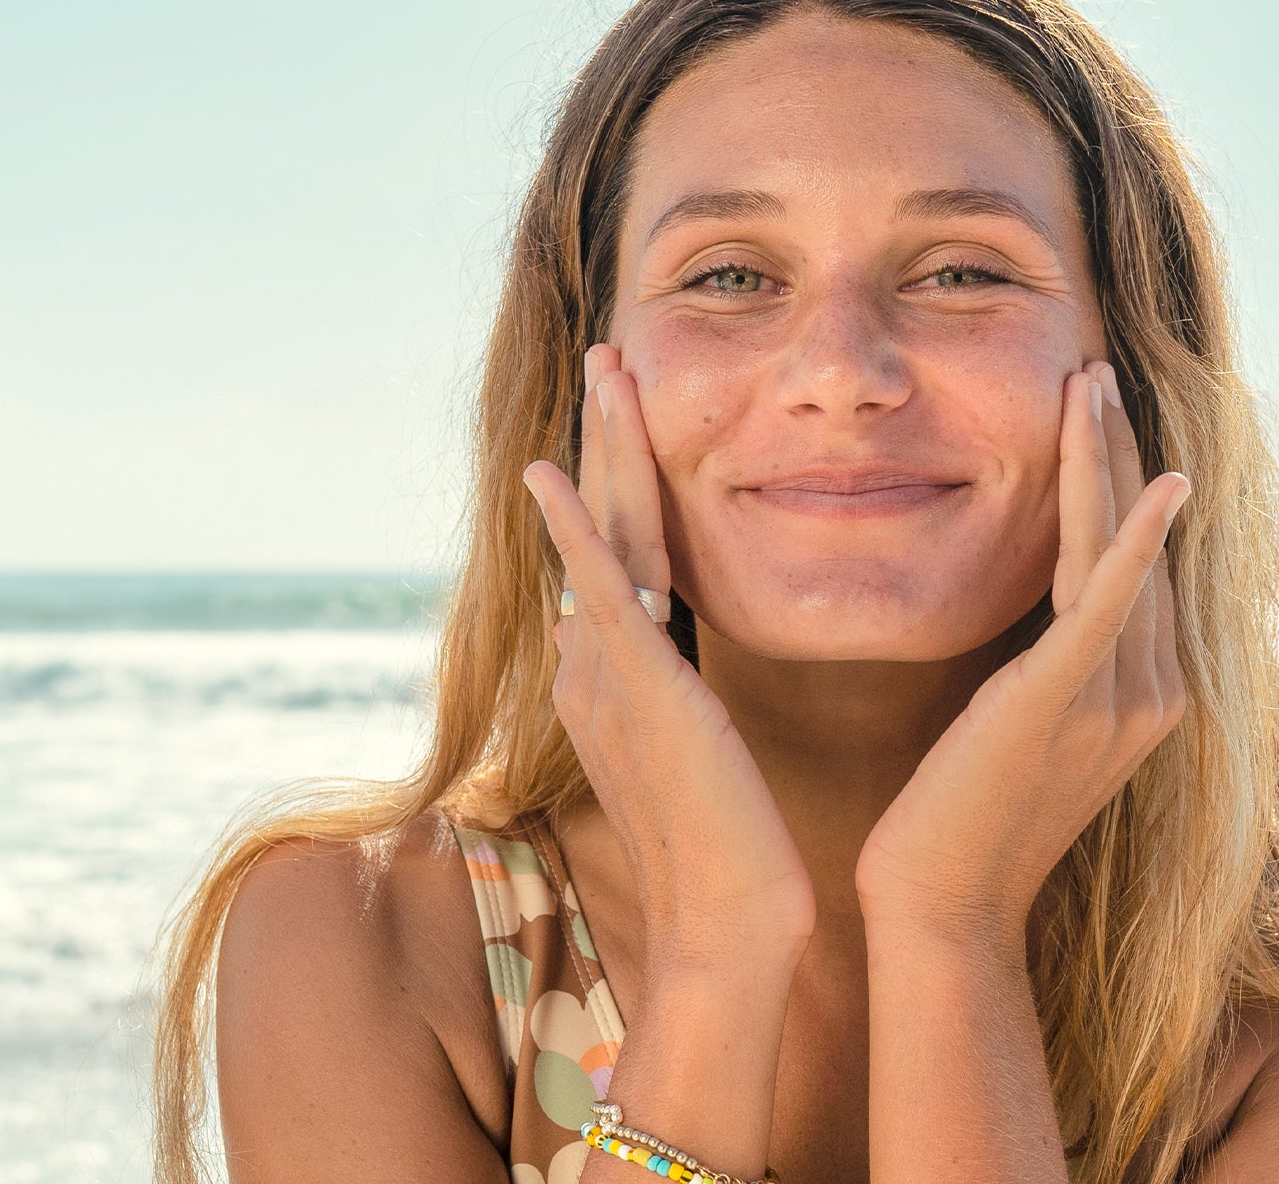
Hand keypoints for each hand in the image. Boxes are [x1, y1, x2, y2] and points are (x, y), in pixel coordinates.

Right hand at [522, 343, 816, 963]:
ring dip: (600, 445)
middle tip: (614, 355)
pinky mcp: (635, 687)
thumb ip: (663, 690)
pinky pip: (596, 590)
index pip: (619, 554)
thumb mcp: (693, 752)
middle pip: (605, 523)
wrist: (731, 924)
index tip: (633, 410)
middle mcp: (600, 665)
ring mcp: (611, 672)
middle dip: (608, 437)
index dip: (625, 478)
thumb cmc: (731, 856)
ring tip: (606, 367)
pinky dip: (571, 529)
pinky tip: (547, 472)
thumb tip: (608, 633)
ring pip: (604, 531)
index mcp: (618, 677)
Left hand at [853, 360, 1194, 942]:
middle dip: (1119, 451)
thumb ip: (1040, 667)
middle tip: (1096, 369)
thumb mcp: (1013, 729)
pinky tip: (1153, 482)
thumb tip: (1024, 612)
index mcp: (1144, 699)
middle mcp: (1152, 696)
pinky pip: (1109, 601)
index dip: (1121, 484)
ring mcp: (1118, 700)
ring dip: (1108, 459)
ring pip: (1119, 550)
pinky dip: (1130, 537)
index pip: (1140, 566)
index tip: (1096, 412)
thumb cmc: (955, 825)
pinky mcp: (1065, 701)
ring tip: (1090, 381)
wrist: (940, 912)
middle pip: (1142, 544)